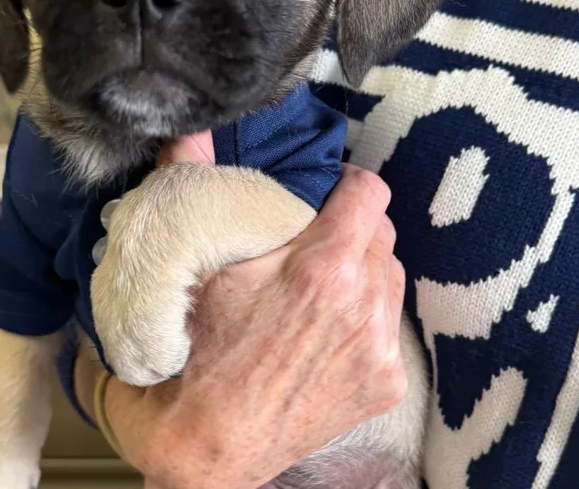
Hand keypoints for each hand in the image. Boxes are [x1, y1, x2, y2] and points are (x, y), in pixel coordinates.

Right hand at [101, 133, 405, 488]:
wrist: (211, 446)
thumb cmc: (202, 355)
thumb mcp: (199, 267)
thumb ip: (199, 186)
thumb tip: (187, 131)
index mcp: (325, 268)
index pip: (369, 192)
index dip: (348, 182)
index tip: (329, 188)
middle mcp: (365, 305)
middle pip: (382, 233)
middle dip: (353, 226)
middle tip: (315, 237)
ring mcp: (380, 349)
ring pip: (391, 278)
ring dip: (365, 269)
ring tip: (325, 282)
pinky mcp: (386, 383)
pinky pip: (390, 326)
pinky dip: (369, 316)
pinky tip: (331, 328)